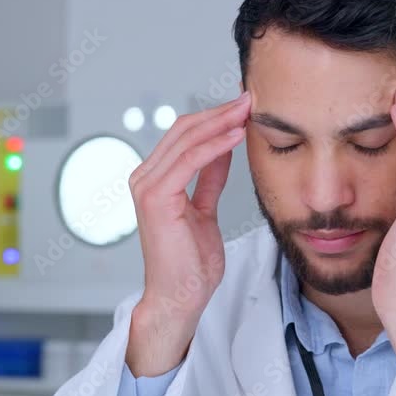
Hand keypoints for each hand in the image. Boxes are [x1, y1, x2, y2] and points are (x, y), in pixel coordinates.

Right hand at [125, 91, 250, 376]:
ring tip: (248, 110)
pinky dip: (215, 144)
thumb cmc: (190, 263)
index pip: (184, 134)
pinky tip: (237, 134)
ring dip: (220, 121)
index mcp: (154, 179)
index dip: (215, 117)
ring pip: (186, 138)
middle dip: (220, 112)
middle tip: (250, 99)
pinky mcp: (156, 198)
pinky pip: (189, 160)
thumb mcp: (204, 210)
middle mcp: (145, 178)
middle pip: (184, 129)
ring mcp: (147, 186)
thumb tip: (222, 149)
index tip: (245, 107)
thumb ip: (208, 179)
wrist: (180, 297)